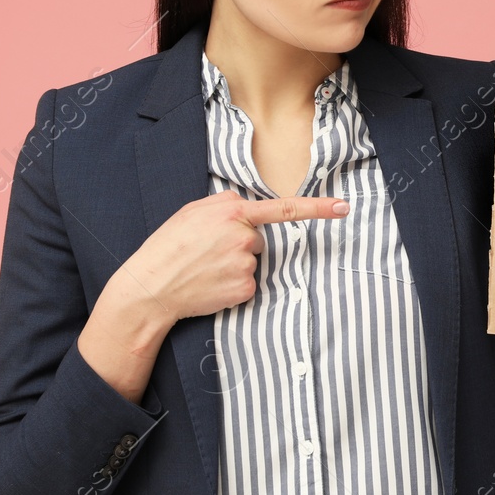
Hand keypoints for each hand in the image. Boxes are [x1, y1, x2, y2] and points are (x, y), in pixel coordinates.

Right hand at [110, 189, 348, 327]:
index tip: (343, 207)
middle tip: (206, 251)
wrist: (151, 288)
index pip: (283, 208)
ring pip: (252, 262)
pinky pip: (248, 283)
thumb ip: (223, 204)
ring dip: (233, 264)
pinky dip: (232, 285)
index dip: (317, 208)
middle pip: (258, 239)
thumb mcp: (191, 211)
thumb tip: (245, 207)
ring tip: (204, 267)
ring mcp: (246, 265)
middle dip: (238, 243)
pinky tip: (210, 284)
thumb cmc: (168, 246)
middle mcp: (244, 237)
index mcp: (232, 213)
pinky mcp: (245, 289)